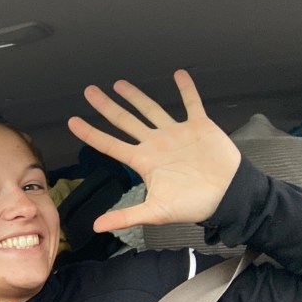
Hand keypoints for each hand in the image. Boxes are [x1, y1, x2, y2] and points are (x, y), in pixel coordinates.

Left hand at [67, 69, 240, 233]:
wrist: (229, 198)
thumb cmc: (194, 205)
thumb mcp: (156, 212)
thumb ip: (126, 217)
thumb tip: (96, 227)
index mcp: (144, 161)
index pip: (110, 144)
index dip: (91, 133)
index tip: (72, 121)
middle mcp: (156, 143)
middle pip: (125, 121)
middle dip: (107, 106)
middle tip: (89, 91)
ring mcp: (176, 133)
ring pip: (151, 109)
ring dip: (136, 96)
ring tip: (119, 84)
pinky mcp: (200, 126)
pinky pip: (192, 104)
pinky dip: (186, 89)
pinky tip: (179, 74)